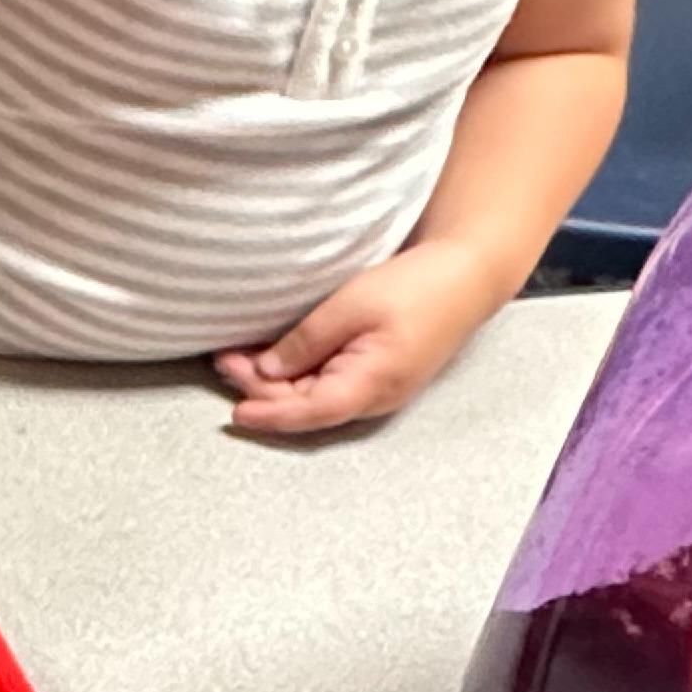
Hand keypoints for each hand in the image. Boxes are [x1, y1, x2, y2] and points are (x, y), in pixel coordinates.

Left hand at [214, 242, 499, 438]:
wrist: (466, 276)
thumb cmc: (412, 288)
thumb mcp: (349, 307)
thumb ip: (305, 342)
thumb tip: (265, 371)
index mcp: (370, 384)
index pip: (309, 412)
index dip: (270, 414)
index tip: (234, 414)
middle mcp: (375, 396)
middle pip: (308, 406)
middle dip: (262, 389)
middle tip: (224, 359)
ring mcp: (378, 388)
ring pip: (316, 397)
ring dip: (277, 382)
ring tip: (237, 358)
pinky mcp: (378, 373)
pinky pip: (330, 385)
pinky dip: (299, 375)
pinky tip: (274, 358)